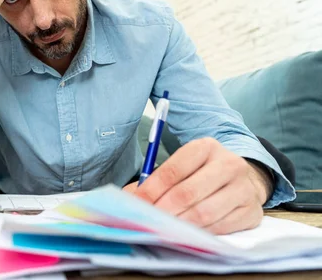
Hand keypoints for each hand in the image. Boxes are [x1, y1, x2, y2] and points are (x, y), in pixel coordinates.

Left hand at [123, 138, 270, 234]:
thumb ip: (155, 179)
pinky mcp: (252, 211)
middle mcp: (228, 164)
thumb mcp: (182, 166)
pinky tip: (186, 234)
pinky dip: (199, 233)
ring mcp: (243, 188)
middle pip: (188, 192)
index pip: (173, 170)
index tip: (137, 203)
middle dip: (164, 210)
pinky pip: (220, 227)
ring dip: (179, 224)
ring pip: (204, 213)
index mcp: (206, 147)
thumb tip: (128, 197)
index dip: (152, 189)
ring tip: (163, 229)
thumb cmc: (202, 174)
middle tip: (149, 220)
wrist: (242, 181)